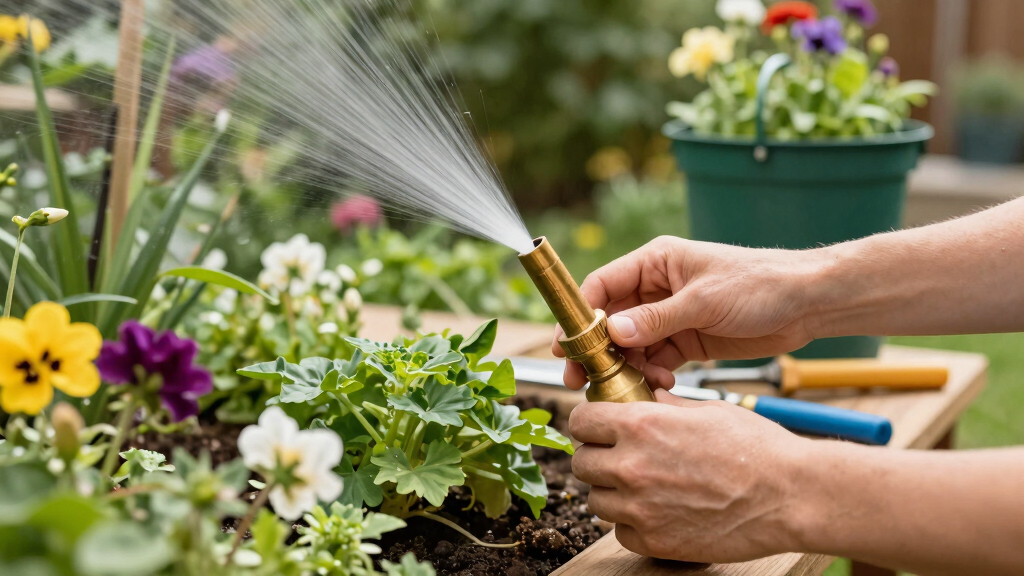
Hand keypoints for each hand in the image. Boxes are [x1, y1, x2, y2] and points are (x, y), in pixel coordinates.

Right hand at [553, 237, 822, 389]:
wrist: (808, 303)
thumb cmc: (760, 284)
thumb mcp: (704, 301)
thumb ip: (656, 319)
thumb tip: (613, 333)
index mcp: (655, 263)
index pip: (602, 286)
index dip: (580, 316)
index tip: (567, 346)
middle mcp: (656, 287)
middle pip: (610, 320)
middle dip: (596, 350)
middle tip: (581, 380)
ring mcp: (671, 315)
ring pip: (631, 344)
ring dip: (627, 366)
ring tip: (636, 385)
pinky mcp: (688, 338)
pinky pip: (656, 357)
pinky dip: (653, 372)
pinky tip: (663, 382)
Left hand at [569, 389, 811, 562]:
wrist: (790, 496)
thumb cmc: (756, 448)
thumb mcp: (705, 410)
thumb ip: (663, 407)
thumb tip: (642, 399)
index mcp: (641, 425)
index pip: (581, 421)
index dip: (590, 424)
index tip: (599, 429)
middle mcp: (632, 466)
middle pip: (582, 463)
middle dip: (598, 458)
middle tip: (622, 459)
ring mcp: (640, 507)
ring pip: (597, 500)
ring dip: (613, 493)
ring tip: (644, 487)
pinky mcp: (654, 541)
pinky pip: (619, 531)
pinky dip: (632, 524)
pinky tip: (657, 512)